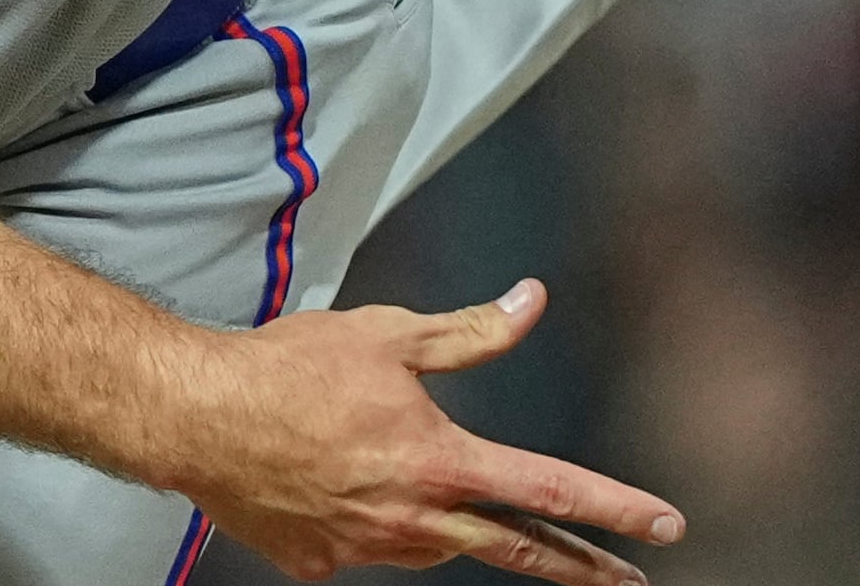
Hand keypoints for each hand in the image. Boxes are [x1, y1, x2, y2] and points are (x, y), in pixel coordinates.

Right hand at [175, 280, 680, 584]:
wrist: (194, 416)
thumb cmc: (287, 369)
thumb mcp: (387, 335)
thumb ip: (470, 332)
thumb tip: (531, 302)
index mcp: (439, 460)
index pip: (549, 489)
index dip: (615, 508)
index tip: (665, 524)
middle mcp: (414, 518)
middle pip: (516, 553)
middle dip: (580, 567)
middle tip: (625, 580)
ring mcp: (368, 550)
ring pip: (432, 543)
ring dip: (446, 522)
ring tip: (414, 479)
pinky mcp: (322, 564)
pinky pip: (364, 545)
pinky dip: (366, 518)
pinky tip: (330, 481)